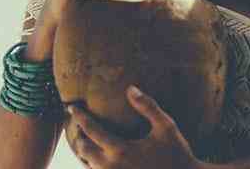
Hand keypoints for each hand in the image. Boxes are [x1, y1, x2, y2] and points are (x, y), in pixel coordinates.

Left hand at [66, 85, 200, 168]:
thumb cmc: (177, 153)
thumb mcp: (166, 127)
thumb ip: (147, 106)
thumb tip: (130, 88)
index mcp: (122, 149)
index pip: (91, 130)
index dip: (79, 117)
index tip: (71, 107)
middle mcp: (113, 167)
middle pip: (84, 150)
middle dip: (78, 137)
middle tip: (78, 126)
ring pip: (89, 165)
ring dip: (84, 153)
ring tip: (84, 141)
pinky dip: (93, 166)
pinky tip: (97, 159)